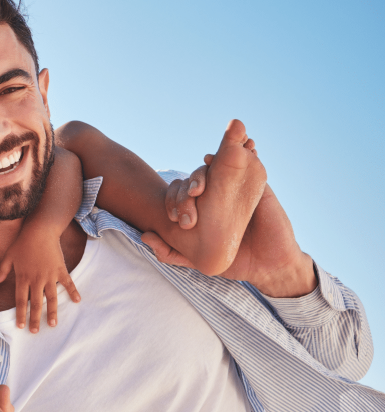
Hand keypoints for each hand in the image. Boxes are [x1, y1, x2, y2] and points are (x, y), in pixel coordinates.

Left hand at [0, 225, 80, 331]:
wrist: (40, 230)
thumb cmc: (23, 243)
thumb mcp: (9, 256)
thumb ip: (2, 270)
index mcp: (23, 278)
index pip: (21, 301)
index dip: (20, 314)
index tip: (20, 326)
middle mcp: (36, 280)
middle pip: (35, 303)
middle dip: (35, 319)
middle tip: (35, 331)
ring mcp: (50, 276)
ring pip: (51, 298)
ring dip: (52, 312)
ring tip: (52, 324)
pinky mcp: (60, 270)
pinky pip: (68, 283)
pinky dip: (73, 292)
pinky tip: (77, 301)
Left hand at [142, 121, 315, 296]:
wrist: (266, 265)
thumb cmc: (232, 262)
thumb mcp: (196, 260)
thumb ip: (169, 252)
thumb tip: (145, 235)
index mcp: (200, 209)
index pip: (182, 192)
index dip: (174, 197)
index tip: (173, 214)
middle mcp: (216, 196)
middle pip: (198, 178)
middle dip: (192, 182)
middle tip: (194, 193)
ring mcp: (236, 189)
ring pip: (220, 166)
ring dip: (214, 159)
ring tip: (209, 160)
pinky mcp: (258, 186)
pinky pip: (250, 162)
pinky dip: (245, 150)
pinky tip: (244, 146)